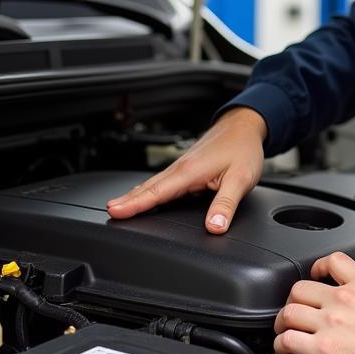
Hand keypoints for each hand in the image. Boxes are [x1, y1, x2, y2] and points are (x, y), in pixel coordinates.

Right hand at [105, 107, 266, 232]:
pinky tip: (145, 194)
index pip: (157, 192)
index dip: (135, 204)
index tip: (115, 212)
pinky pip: (163, 180)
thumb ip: (226, 204)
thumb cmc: (243, 148)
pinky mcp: (188, 166)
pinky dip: (149, 189)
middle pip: (149, 187)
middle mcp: (181, 167)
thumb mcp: (241, 179)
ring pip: (154, 183)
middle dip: (127, 200)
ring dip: (135, 194)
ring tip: (119, 206)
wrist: (246, 126)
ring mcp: (183, 166)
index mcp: (190, 171)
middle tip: (108, 212)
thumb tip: (214, 227)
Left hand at [273, 251, 354, 353]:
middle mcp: (343, 300)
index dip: (318, 268)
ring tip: (284, 332)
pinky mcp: (322, 350)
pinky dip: (281, 346)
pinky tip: (286, 352)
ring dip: (283, 323)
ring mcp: (330, 324)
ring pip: (289, 313)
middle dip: (294, 300)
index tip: (315, 276)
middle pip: (300, 288)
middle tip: (295, 312)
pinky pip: (288, 341)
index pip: (332, 262)